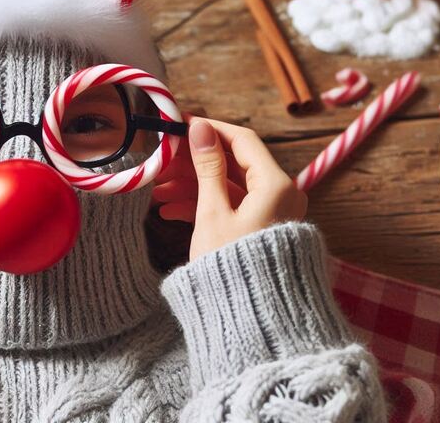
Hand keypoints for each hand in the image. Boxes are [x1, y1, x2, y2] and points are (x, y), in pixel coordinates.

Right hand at [155, 117, 305, 260]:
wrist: (252, 317)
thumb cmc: (233, 265)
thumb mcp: (213, 212)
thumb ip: (207, 167)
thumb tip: (199, 128)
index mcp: (276, 185)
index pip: (242, 140)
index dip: (210, 128)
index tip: (181, 122)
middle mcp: (281, 195)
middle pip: (233, 164)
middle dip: (195, 162)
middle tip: (163, 158)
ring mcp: (272, 213)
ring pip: (228, 187)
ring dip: (193, 186)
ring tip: (158, 190)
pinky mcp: (261, 229)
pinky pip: (231, 207)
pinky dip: (203, 205)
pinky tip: (170, 209)